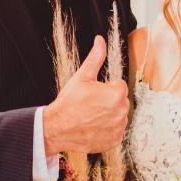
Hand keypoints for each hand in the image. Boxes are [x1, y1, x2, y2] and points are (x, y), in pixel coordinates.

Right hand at [43, 36, 128, 155]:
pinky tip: (94, 127)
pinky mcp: (115, 141)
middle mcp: (122, 112)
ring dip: (109, 115)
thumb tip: (100, 40)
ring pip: (119, 116)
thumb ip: (96, 57)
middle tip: (90, 105)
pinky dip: (108, 130)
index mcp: (116, 94)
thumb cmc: (69, 103)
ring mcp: (119, 128)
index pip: (119, 86)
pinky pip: (117, 131)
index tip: (92, 94)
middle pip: (120, 101)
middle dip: (109, 101)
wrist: (58, 128)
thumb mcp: (82, 76)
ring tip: (91, 116)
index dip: (105, 88)